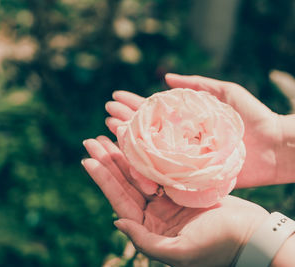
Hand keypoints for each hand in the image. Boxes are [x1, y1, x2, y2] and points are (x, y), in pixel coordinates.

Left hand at [82, 136, 268, 266]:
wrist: (251, 236)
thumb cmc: (218, 246)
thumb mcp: (180, 252)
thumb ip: (145, 240)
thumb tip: (116, 222)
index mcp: (149, 230)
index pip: (119, 200)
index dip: (103, 179)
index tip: (87, 159)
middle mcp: (154, 215)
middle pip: (125, 183)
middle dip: (108, 161)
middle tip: (91, 140)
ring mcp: (167, 201)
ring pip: (139, 173)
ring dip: (124, 155)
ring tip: (106, 135)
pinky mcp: (181, 189)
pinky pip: (158, 169)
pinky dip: (146, 154)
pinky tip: (136, 141)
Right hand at [105, 74, 282, 187]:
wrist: (274, 146)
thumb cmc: (251, 116)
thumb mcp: (224, 92)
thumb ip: (196, 84)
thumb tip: (165, 76)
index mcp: (185, 119)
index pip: (153, 110)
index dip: (133, 104)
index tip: (114, 98)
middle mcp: (179, 138)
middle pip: (146, 129)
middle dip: (125, 121)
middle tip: (106, 115)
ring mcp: (182, 157)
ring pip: (148, 150)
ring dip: (128, 142)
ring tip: (109, 133)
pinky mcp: (189, 175)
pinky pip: (162, 172)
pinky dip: (143, 168)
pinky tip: (128, 161)